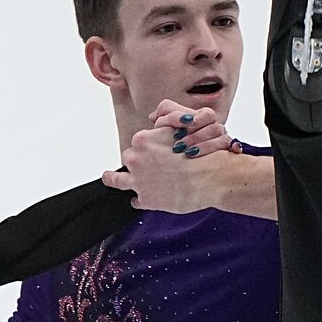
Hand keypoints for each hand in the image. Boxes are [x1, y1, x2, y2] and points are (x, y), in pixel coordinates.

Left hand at [102, 101, 239, 212]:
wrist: (213, 176)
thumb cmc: (201, 152)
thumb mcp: (181, 126)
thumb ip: (165, 124)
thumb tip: (155, 120)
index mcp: (143, 141)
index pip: (137, 144)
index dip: (145, 149)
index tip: (151, 153)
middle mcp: (136, 160)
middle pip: (128, 159)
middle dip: (136, 162)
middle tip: (146, 167)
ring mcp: (138, 181)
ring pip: (116, 180)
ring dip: (112, 179)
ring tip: (109, 178)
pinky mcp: (145, 199)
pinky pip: (135, 201)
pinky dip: (139, 200)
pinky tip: (141, 200)